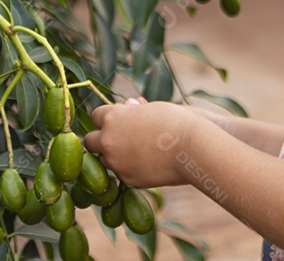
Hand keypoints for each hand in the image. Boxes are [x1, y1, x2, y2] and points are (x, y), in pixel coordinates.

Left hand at [84, 97, 203, 188]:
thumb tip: (128, 105)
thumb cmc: (176, 121)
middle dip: (101, 140)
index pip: (95, 116)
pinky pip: (121, 173)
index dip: (106, 118)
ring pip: (105, 159)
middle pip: (90, 141)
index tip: (117, 120)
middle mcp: (109, 140)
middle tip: (119, 139)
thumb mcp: (154, 109)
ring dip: (115, 155)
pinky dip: (130, 169)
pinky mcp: (127, 179)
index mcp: (113, 118)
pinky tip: (148, 162)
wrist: (193, 148)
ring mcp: (116, 162)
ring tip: (139, 151)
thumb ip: (135, 110)